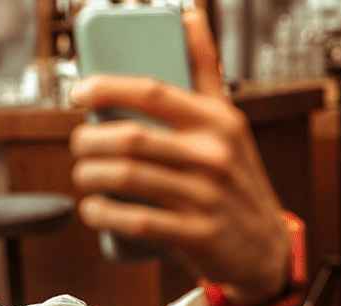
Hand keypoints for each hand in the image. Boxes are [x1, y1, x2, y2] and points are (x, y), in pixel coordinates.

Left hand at [69, 9, 289, 305]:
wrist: (262, 247)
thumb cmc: (231, 177)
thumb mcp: (226, 123)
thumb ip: (204, 72)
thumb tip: (188, 15)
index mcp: (218, 121)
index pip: (154, 92)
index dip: (108, 87)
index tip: (78, 92)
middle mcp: (214, 155)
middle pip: (131, 139)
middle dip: (89, 140)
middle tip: (78, 144)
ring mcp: (206, 197)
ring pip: (128, 178)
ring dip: (90, 175)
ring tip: (82, 174)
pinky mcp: (197, 236)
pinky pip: (136, 221)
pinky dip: (103, 214)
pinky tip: (91, 208)